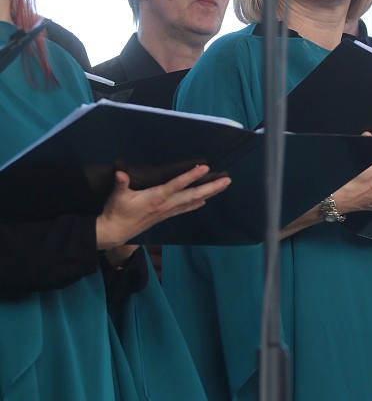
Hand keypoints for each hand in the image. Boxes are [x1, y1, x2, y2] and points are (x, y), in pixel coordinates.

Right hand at [96, 165, 230, 248]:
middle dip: (210, 188)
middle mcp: (166, 205)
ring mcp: (167, 211)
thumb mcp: (117, 196)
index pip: (176, 185)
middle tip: (227, 180)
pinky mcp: (165, 215)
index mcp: (156, 198)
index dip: (190, 177)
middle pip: (192, 195)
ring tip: (222, 187)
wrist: (115, 232)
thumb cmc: (116, 212)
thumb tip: (120, 173)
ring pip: (192, 201)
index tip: (204, 168)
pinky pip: (185, 208)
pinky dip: (196, 204)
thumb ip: (121, 183)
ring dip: (209, 194)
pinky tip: (205, 201)